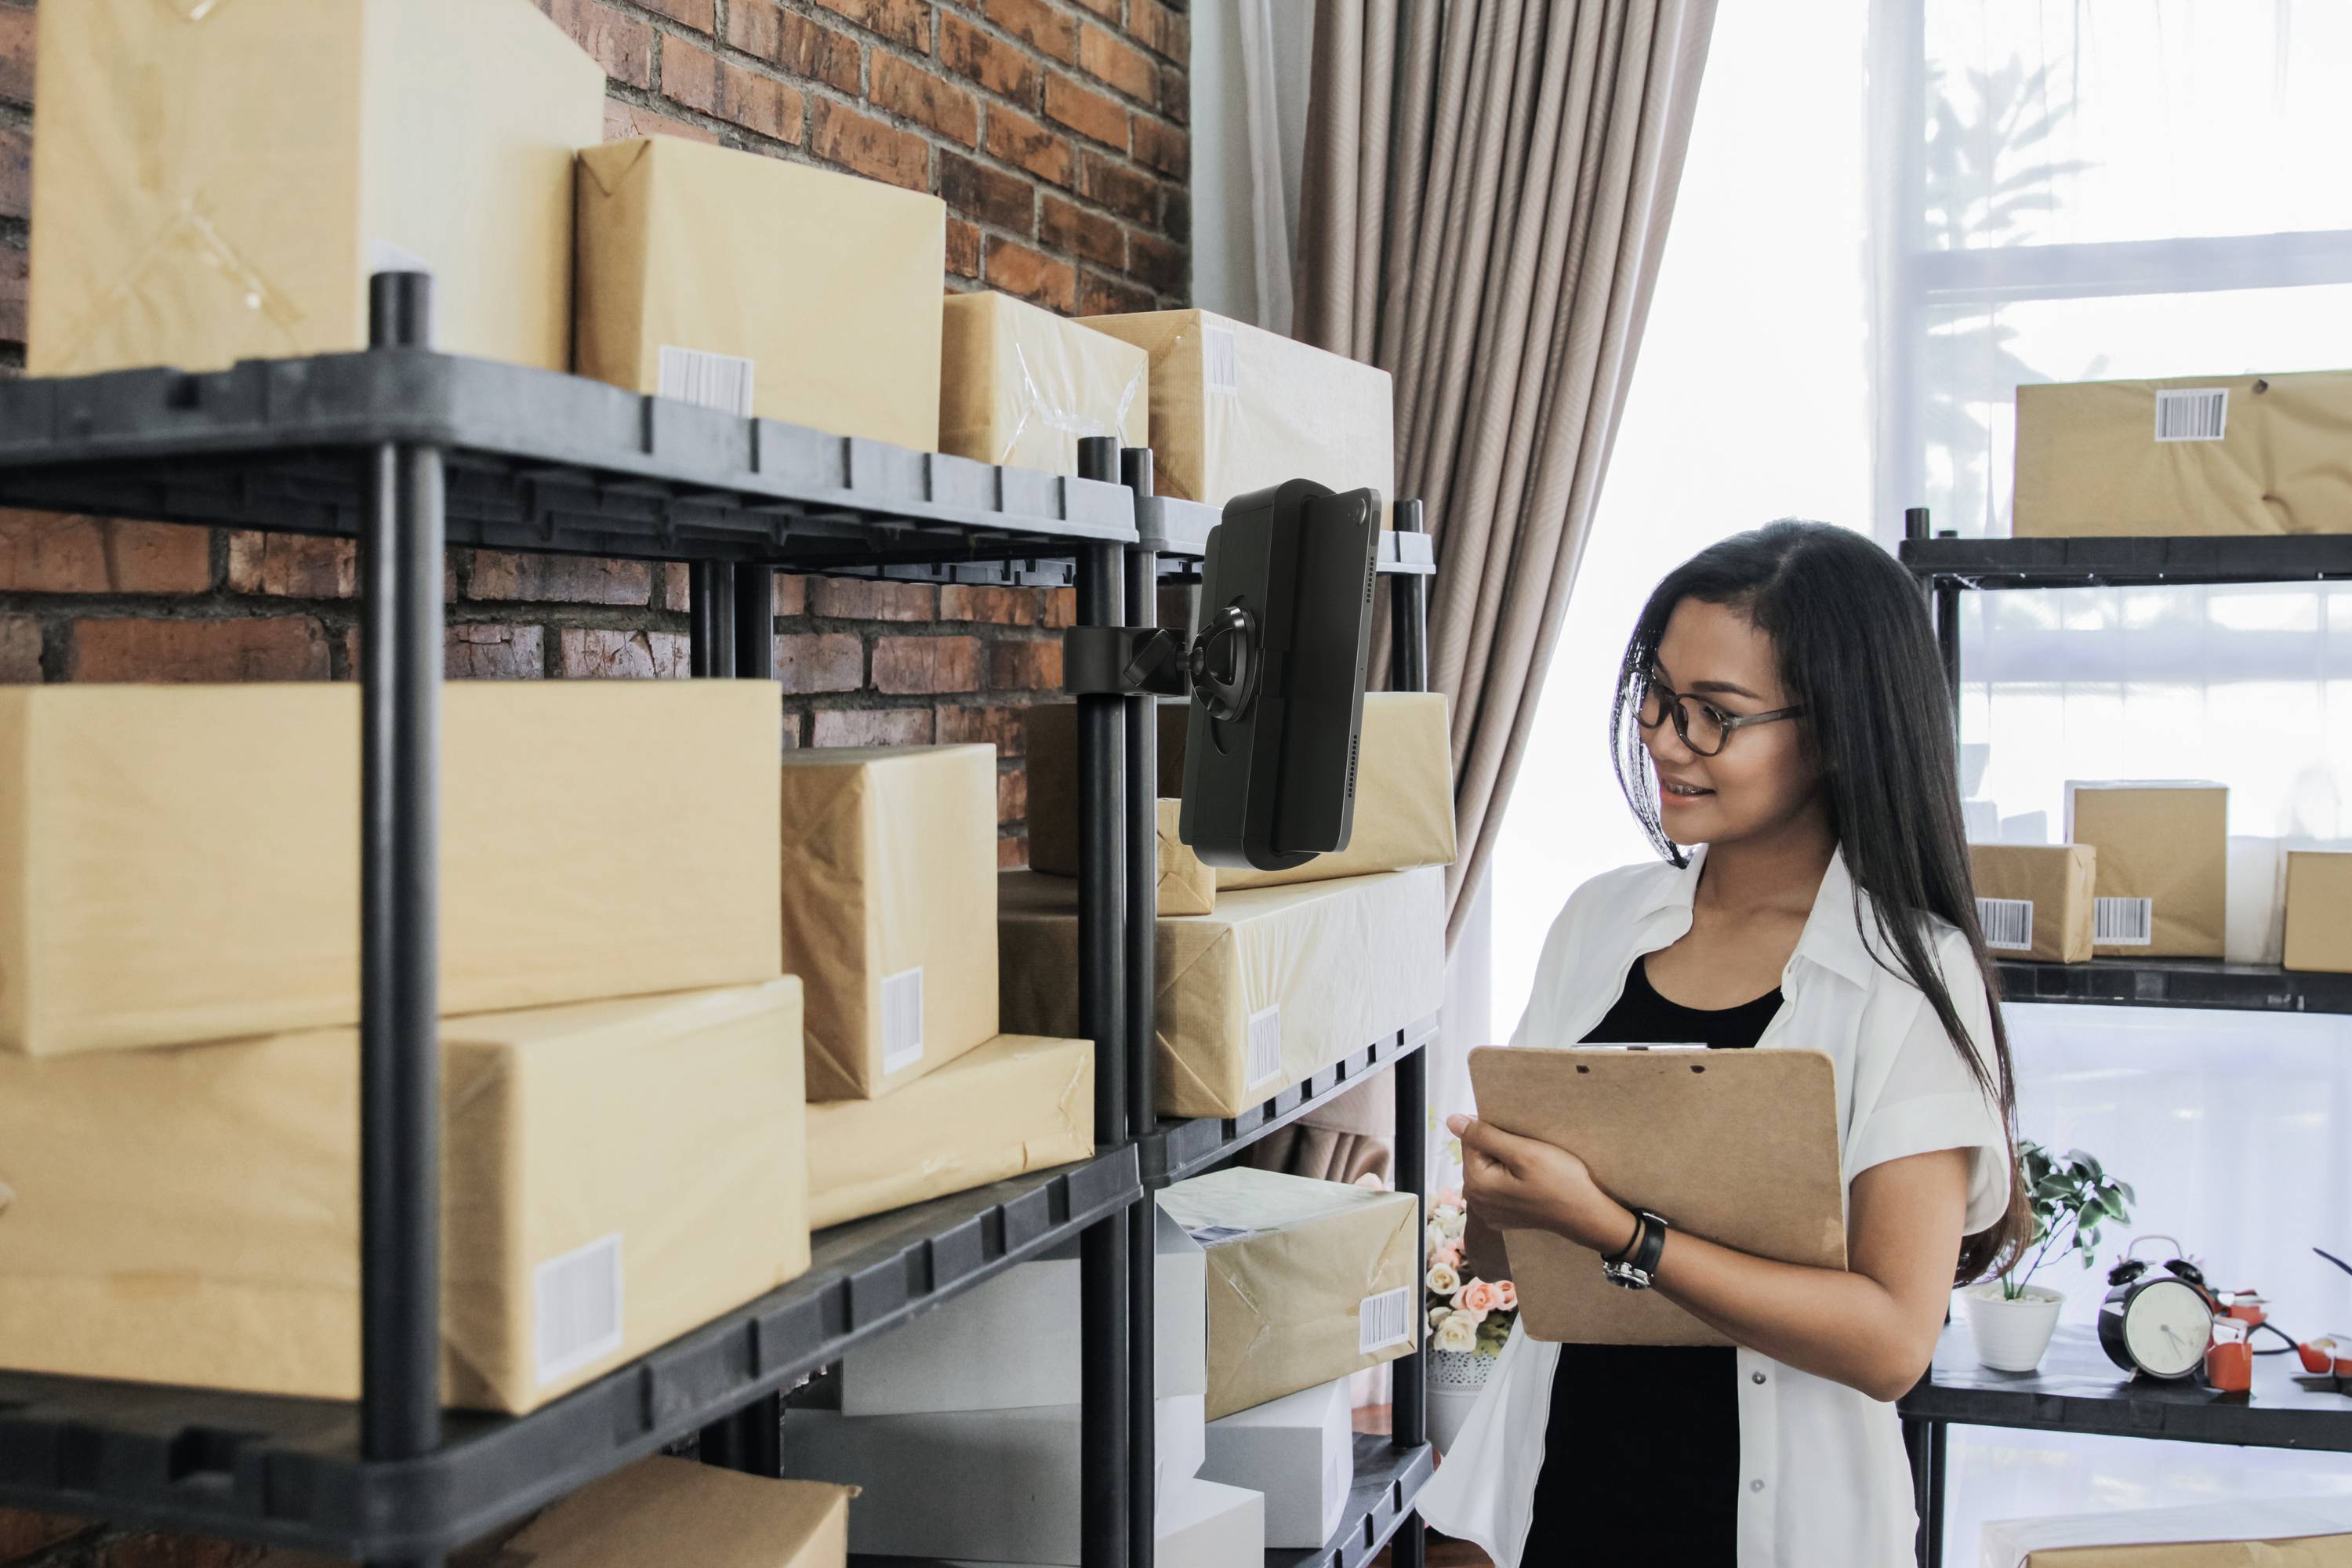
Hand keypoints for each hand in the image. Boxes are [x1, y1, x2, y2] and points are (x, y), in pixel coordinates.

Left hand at [1448, 1114, 1633, 1253]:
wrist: (1586, 1215)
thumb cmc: (1561, 1182)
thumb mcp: (1524, 1152)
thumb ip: (1485, 1135)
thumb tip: (1452, 1121)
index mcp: (1476, 1183)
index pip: (1471, 1139)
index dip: (1496, 1132)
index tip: (1520, 1140)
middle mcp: (1476, 1200)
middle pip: (1478, 1155)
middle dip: (1500, 1148)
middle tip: (1530, 1155)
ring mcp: (1488, 1211)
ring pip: (1489, 1169)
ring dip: (1507, 1162)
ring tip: (1532, 1168)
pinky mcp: (1501, 1216)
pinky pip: (1498, 1186)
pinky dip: (1511, 1178)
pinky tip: (1531, 1182)